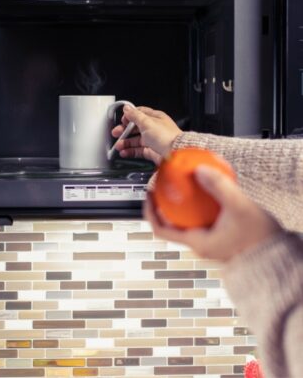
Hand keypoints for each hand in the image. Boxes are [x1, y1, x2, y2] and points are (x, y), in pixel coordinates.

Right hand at [111, 106, 181, 164]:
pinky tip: (124, 152)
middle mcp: (154, 128)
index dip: (130, 116)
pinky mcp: (152, 151)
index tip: (122, 120)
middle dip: (125, 130)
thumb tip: (127, 108)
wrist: (175, 154)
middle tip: (116, 133)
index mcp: (155, 118)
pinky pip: (138, 150)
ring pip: (136, 140)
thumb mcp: (147, 122)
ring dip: (126, 142)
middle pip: (136, 128)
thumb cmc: (165, 136)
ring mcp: (153, 140)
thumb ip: (135, 115)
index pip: (140, 114)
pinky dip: (130, 151)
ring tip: (118, 146)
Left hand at [145, 165, 281, 261]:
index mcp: (198, 243)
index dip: (150, 211)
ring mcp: (209, 242)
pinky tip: (206, 192)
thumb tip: (199, 169)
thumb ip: (219, 187)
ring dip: (180, 204)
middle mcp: (200, 245)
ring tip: (183, 185)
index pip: (161, 229)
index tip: (148, 193)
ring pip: (186, 221)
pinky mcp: (219, 238)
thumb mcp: (239, 207)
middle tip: (163, 184)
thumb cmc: (261, 239)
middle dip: (163, 204)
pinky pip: (201, 220)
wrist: (278, 258)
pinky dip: (198, 206)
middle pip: (171, 224)